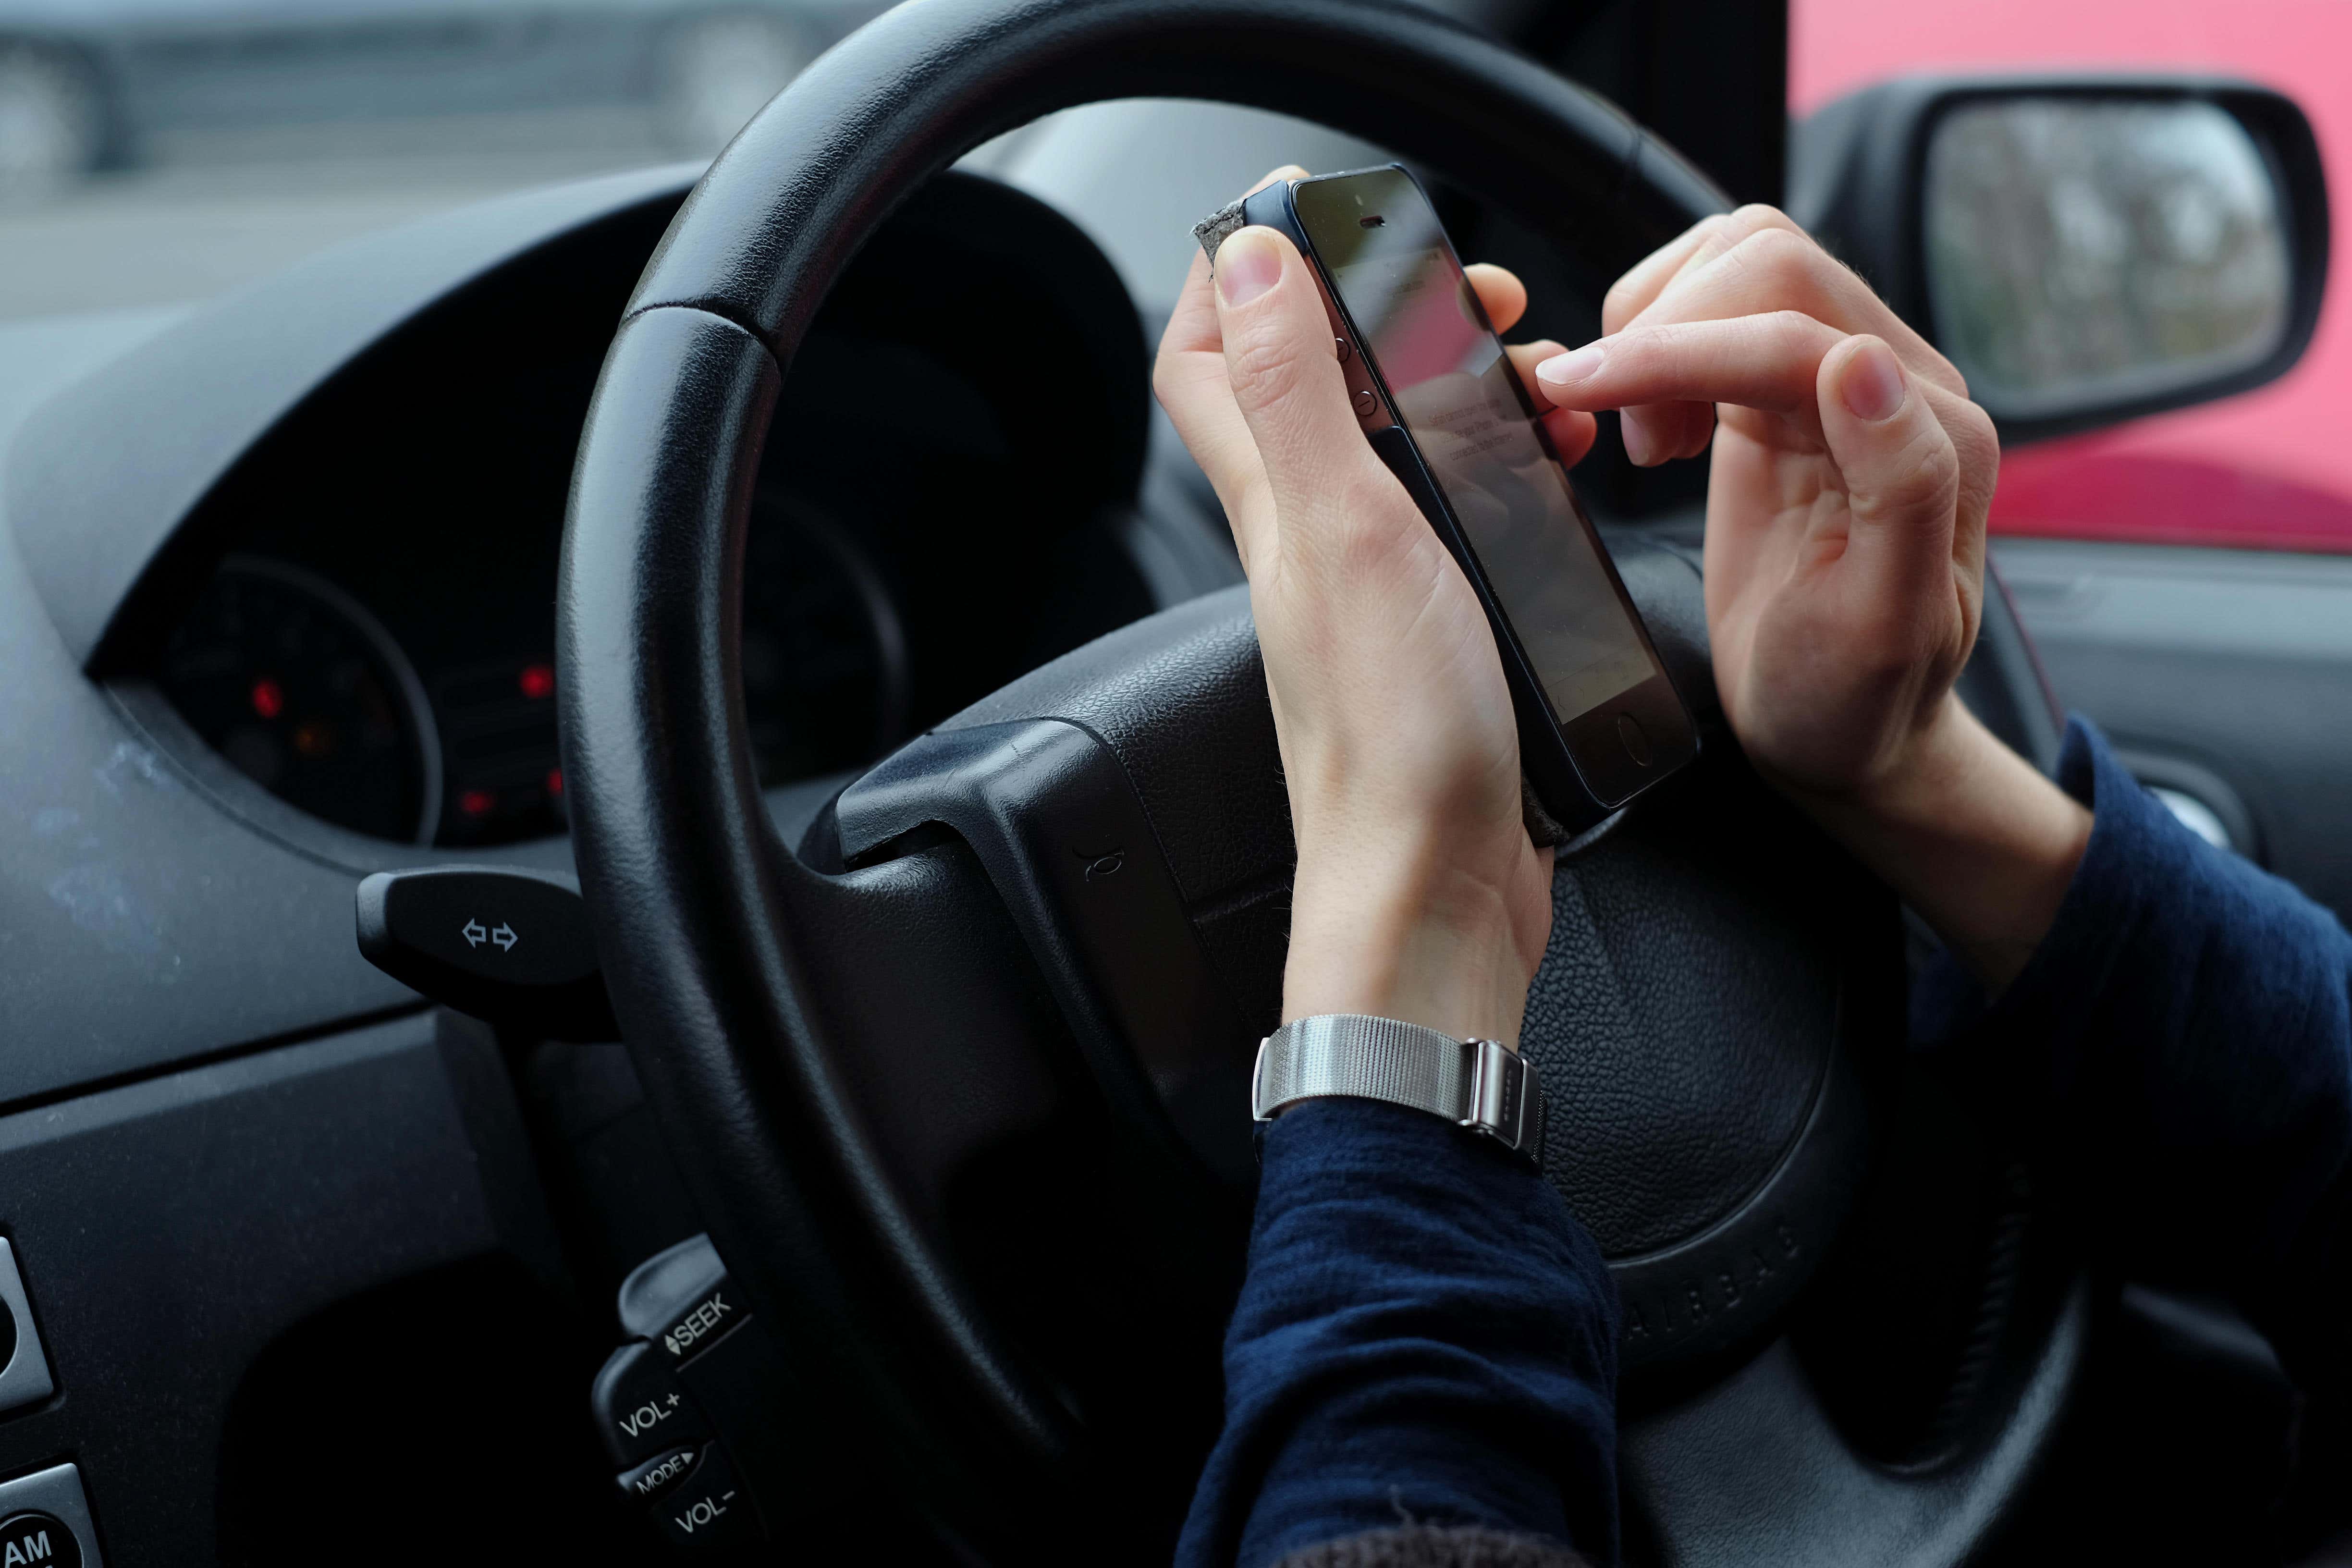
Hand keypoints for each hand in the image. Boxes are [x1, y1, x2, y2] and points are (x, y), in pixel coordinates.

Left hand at [1152, 171, 1589, 1045]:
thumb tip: (1250, 262)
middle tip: (1472, 297)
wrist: (1439, 893)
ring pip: (1392, 448)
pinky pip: (1450, 519)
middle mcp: (1309, 540)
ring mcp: (1370, 587)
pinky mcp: (1434, 633)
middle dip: (1380, 311)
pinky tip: (1544, 480)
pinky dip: (1497, 475)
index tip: (1305, 210)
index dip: (1237, 271)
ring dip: (1453, 390)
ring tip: (1535, 382)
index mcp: (1276, 504)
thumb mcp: (1344, 532)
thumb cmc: (1397, 739)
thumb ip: (1295, 396)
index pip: (1205, 358)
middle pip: (1307, 389)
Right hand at [1534, 206, 2088, 986]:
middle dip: (1663, 326)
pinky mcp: (1784, 394)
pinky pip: (1721, 305)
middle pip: (1767, 263)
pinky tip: (1651, 422)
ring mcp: (1837, 382)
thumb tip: (1863, 361)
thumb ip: (1901, 485)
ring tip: (1638, 427)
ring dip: (1661, 322)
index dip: (1677, 347)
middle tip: (1610, 420)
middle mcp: (1898, 385)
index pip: (1794, 330)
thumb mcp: (1884, 624)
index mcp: (1933, 433)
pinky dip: (1660, 337)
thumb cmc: (1855, 699)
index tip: (1579, 389)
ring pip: (1742, 262)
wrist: (1841, 735)